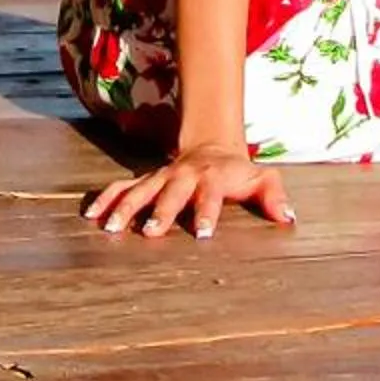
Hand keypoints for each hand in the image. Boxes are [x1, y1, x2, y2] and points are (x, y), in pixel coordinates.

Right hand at [84, 141, 294, 239]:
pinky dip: (106, 198)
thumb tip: (287, 217)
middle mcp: (183, 174)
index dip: (206, 213)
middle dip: (160, 211)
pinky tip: (91, 214)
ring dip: (125, 207)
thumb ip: (273, 195)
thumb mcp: (262, 177)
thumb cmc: (238, 171)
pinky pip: (122, 186)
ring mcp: (162, 175)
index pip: (210, 195)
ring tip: (109, 228)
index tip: (201, 235)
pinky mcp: (146, 178)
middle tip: (150, 233)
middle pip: (170, 192)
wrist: (212, 145)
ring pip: (140, 188)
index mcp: (212, 176)